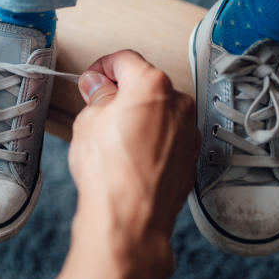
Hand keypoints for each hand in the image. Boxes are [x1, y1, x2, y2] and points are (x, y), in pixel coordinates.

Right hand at [34, 50, 199, 278]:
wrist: (131, 219)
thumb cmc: (109, 172)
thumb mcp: (88, 122)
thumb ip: (97, 96)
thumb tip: (99, 87)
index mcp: (152, 84)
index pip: (125, 60)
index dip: (102, 67)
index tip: (92, 79)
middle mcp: (178, 103)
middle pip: (146, 84)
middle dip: (122, 92)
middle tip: (97, 108)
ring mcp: (189, 131)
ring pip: (160, 111)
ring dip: (139, 115)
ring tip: (113, 138)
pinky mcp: (191, 156)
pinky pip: (169, 136)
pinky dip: (152, 138)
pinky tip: (130, 155)